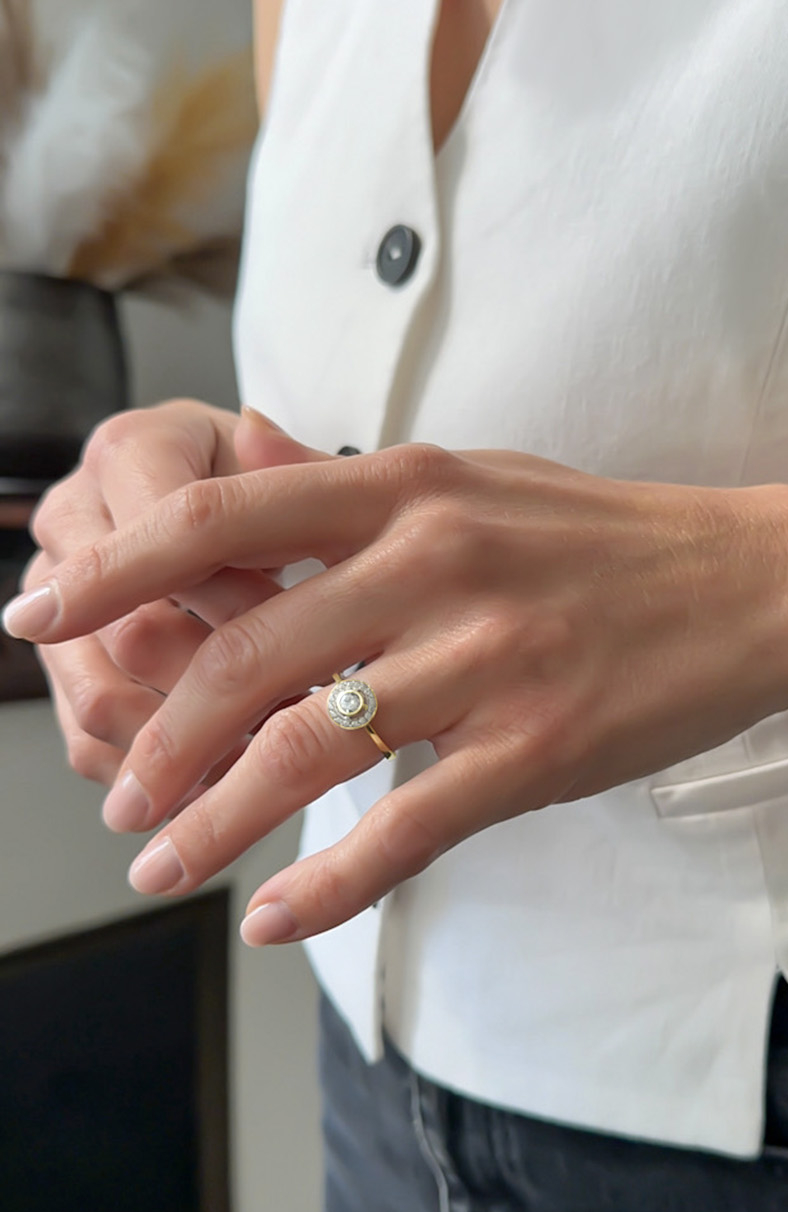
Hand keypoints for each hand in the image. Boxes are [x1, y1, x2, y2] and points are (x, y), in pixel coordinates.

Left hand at [4, 432, 787, 942]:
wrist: (752, 581)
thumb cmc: (603, 537)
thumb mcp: (477, 481)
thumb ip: (365, 498)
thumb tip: (249, 499)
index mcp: (407, 487)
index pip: (220, 518)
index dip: (113, 570)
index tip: (36, 617)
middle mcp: (434, 564)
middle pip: (244, 659)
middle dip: (157, 739)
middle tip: (117, 796)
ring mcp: (487, 658)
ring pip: (306, 752)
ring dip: (215, 821)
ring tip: (163, 864)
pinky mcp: (537, 744)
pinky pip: (404, 828)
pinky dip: (327, 885)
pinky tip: (275, 919)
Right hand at [24, 400, 285, 799]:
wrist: (234, 520)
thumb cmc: (267, 491)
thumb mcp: (290, 467)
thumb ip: (288, 466)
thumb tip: (261, 432)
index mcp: (128, 452)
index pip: (166, 538)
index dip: (240, 600)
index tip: (308, 636)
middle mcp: (73, 520)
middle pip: (131, 630)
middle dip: (225, 685)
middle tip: (301, 712)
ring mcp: (54, 600)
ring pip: (104, 698)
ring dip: (193, 744)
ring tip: (272, 757)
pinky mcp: (59, 668)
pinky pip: (92, 743)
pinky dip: (164, 776)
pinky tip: (231, 779)